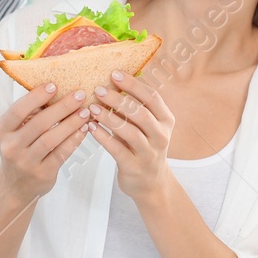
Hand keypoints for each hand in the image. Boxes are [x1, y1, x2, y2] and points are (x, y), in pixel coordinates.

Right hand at [0, 83, 90, 202]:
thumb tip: (58, 90)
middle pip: (39, 123)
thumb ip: (30, 115)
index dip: (36, 97)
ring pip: (51, 139)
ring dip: (71, 123)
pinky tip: (84, 129)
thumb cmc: (19, 151)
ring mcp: (26, 162)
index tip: (54, 85)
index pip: (18, 110)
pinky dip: (74, 139)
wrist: (15, 186)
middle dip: (62, 107)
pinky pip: (61, 153)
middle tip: (79, 95)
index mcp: (2, 131)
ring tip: (85, 111)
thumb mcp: (15, 133)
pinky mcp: (42, 173)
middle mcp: (11, 147)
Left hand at [87, 70, 173, 199]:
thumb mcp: (147, 126)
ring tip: (92, 108)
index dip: (133, 84)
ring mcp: (149, 153)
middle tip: (98, 89)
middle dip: (118, 99)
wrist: (151, 183)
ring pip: (129, 131)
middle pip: (140, 112)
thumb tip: (112, 82)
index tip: (114, 74)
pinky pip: (117, 149)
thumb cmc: (144, 147)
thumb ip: (135, 107)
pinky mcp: (134, 167)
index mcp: (166, 120)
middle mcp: (161, 135)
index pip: (151, 97)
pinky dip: (103, 137)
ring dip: (108, 117)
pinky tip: (91, 128)